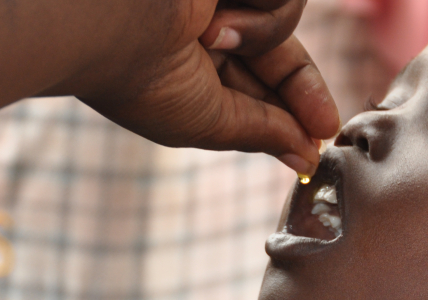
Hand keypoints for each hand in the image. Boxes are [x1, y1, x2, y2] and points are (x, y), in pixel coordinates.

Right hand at [44, 0, 338, 175]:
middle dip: (304, 92)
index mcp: (188, 63)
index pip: (257, 85)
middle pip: (280, 55)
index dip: (293, 111)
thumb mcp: (208, 121)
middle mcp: (204, 26)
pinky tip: (214, 15)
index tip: (320, 141)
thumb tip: (305, 156)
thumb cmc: (141, 80)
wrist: (104, 20)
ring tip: (211, 36)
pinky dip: (260, 14)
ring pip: (284, 18)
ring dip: (261, 35)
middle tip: (323, 127)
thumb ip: (262, 133)